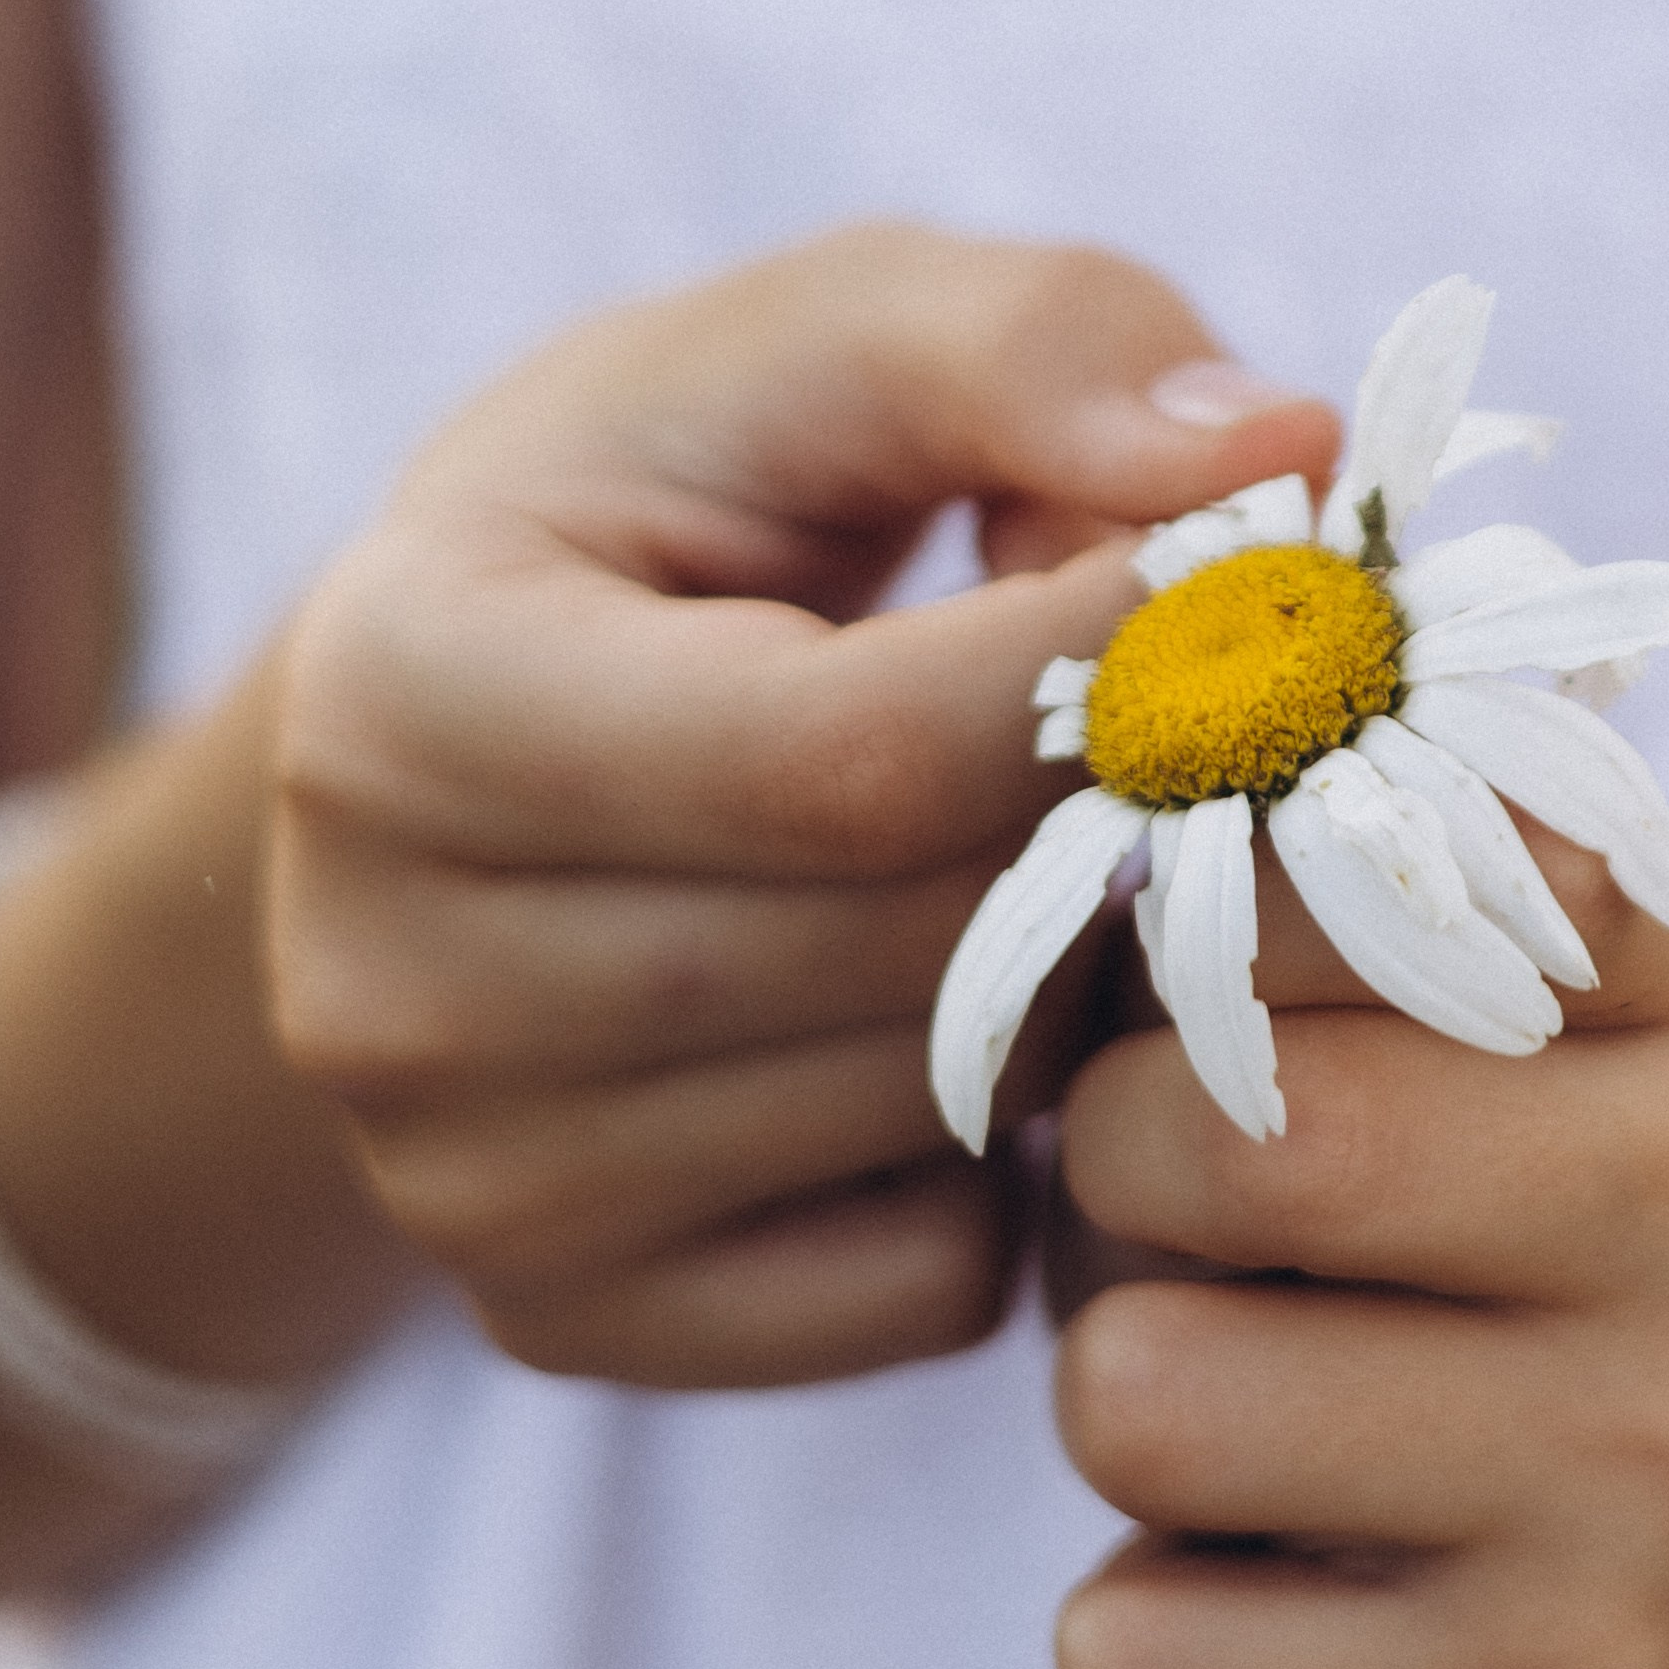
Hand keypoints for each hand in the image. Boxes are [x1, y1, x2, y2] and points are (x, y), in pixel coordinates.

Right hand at [267, 224, 1335, 1389]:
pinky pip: (935, 1283)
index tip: (1249, 594)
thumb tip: (1285, 456)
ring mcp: (466, 1188)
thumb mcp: (810, 349)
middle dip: (1113, 827)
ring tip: (1060, 855)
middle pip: (911, 949)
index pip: (843, 753)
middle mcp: (383, 982)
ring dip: (1082, 986)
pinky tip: (975, 1018)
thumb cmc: (668, 519)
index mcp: (400, 697)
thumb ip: (1032, 350)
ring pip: (943, 1119)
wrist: (457, 759)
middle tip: (1194, 731)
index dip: (1106, 673)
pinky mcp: (566, 1319)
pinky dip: (1018, 1163)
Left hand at [1048, 824, 1668, 1668]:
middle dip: (1119, 1184)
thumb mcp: (1367, 1016)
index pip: (1352, 852)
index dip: (1188, 929)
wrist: (1609, 1579)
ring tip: (1255, 1413)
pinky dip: (1137, 1643)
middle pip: (1231, 1141)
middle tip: (1204, 1235)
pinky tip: (1269, 1607)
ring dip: (1119, 1407)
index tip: (1204, 987)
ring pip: (1141, 1403)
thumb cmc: (1405, 1228)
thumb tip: (1079, 826)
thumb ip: (1246, 898)